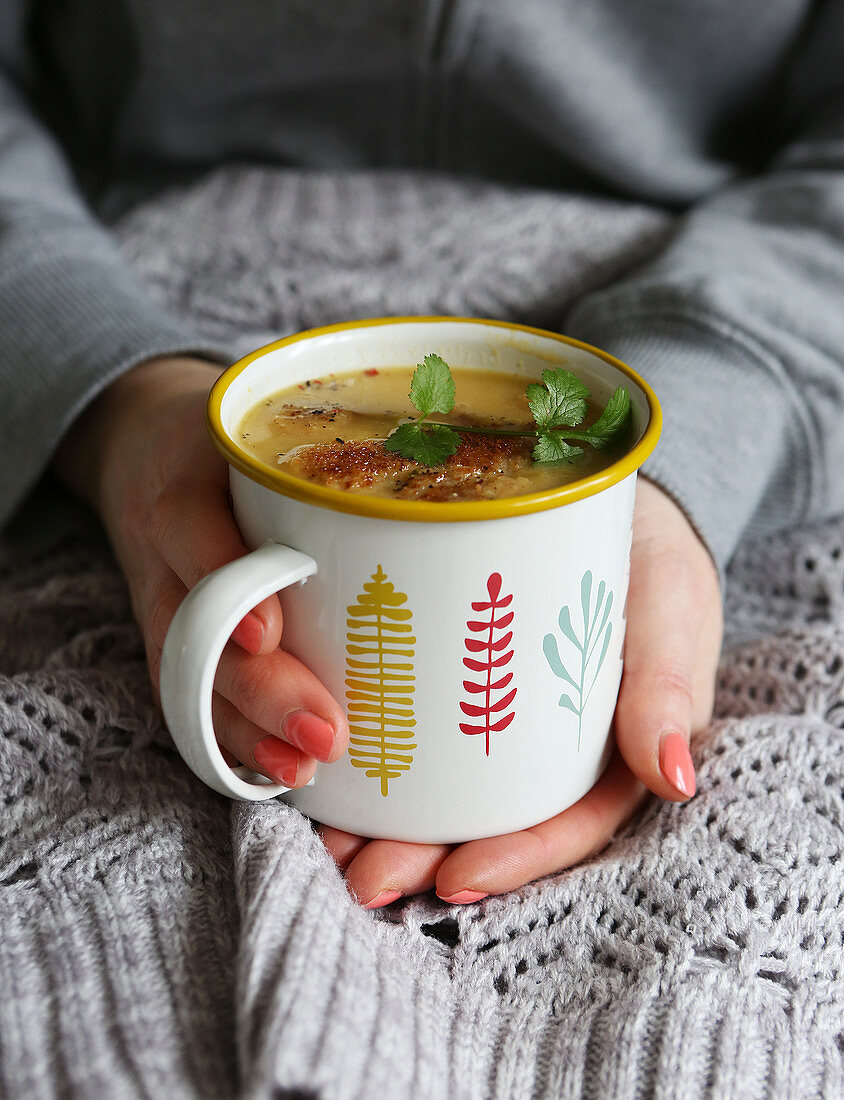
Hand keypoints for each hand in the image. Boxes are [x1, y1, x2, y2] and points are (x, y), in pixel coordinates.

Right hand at [52, 356, 348, 784]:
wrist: (147, 451)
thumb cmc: (233, 442)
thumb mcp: (263, 424)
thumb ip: (339, 446)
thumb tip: (458, 481)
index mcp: (185, 480)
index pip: (191, 526)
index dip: (226, 577)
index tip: (270, 628)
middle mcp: (163, 551)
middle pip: (196, 629)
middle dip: (261, 687)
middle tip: (329, 731)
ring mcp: (161, 604)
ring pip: (188, 680)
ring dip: (249, 731)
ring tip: (307, 767)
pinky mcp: (170, 642)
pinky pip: (189, 701)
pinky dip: (233, 742)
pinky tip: (281, 770)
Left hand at [319, 477, 722, 905]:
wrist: (605, 499)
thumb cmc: (652, 561)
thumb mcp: (670, 611)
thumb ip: (668, 687)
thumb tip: (674, 780)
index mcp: (611, 756)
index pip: (565, 824)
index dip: (514, 859)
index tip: (453, 879)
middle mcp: (552, 752)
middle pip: (490, 822)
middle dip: (426, 859)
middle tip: (363, 877)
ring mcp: (502, 721)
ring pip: (446, 789)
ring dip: (389, 825)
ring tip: (331, 845)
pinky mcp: (459, 683)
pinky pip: (417, 728)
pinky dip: (377, 756)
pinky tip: (328, 769)